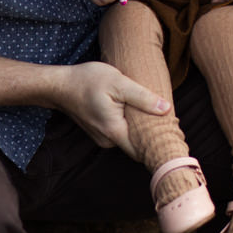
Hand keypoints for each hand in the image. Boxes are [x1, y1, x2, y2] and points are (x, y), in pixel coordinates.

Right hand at [49, 60, 168, 156]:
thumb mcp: (118, 82)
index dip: (159, 146)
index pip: (143, 151)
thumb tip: (166, 109)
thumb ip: (143, 97)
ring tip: (153, 114)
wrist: (59, 85)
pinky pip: (120, 134)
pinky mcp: (99, 132)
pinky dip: (129, 126)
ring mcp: (102, 138)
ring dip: (140, 130)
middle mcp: (108, 140)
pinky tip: (135, 113)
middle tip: (169, 123)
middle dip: (152, 137)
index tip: (173, 136)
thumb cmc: (87, 81)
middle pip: (138, 147)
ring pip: (129, 139)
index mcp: (114, 131)